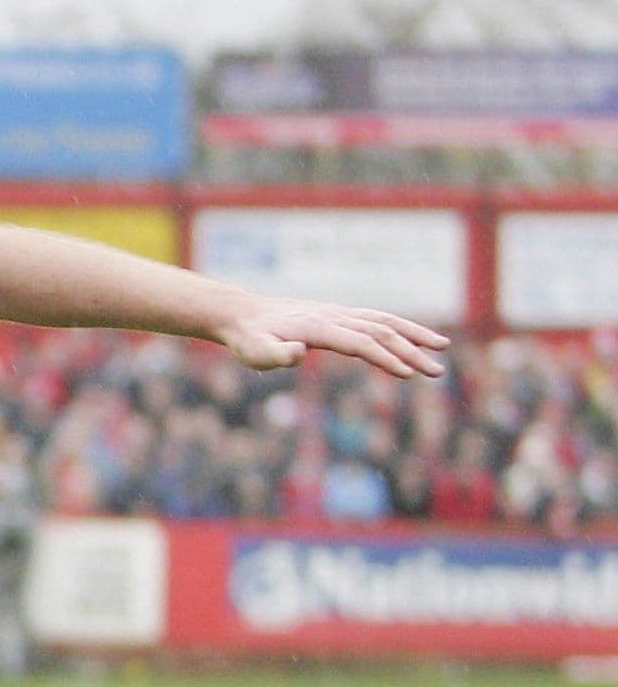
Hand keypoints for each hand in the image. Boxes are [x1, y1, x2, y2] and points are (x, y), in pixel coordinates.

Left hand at [219, 301, 447, 378]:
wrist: (244, 314)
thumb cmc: (249, 339)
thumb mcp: (254, 352)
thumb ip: (276, 355)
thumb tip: (299, 352)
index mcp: (318, 327)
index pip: (360, 343)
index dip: (384, 357)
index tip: (407, 373)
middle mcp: (334, 316)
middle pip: (381, 332)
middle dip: (411, 351)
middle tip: (437, 372)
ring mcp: (339, 313)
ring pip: (385, 321)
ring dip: (414, 335)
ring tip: (442, 348)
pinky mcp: (340, 315)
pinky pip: (377, 319)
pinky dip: (400, 326)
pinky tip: (415, 338)